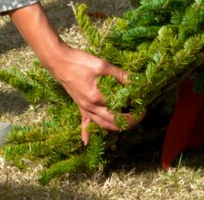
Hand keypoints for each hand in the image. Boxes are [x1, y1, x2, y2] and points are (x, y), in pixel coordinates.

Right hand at [7, 4, 129, 145]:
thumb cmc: (79, 62)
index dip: (134, 112)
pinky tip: (86, 142)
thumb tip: (135, 80)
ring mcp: (84, 108)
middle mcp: (91, 107)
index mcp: (97, 98)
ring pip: (101, 124)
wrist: (58, 61)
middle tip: (141, 116)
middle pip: (113, 122)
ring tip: (127, 125)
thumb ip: (119, 75)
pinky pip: (83, 122)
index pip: (120, 110)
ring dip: (115, 127)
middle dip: (128, 122)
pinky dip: (86, 133)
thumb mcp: (102, 66)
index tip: (144, 108)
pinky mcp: (79, 105)